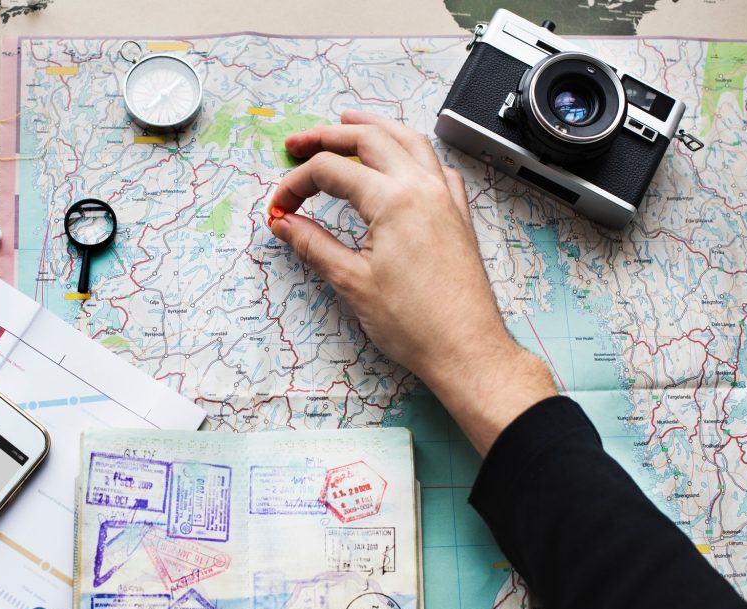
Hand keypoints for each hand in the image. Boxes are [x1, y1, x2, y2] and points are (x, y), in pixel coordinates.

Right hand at [268, 111, 555, 453]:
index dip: (296, 184)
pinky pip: (435, 166)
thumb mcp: (352, 282)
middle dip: (327, 136)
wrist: (466, 350)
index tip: (279, 207)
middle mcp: (422, 188)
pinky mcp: (457, 216)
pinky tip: (401, 161)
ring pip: (408, 141)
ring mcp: (444, 198)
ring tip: (347, 122)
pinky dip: (412, 153)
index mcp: (394, 200)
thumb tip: (284, 223)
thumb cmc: (414, 324)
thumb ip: (313, 245)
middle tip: (296, 144)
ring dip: (374, 128)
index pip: (331, 171)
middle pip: (370, 139)